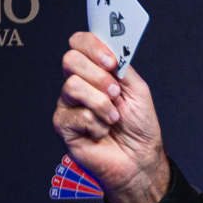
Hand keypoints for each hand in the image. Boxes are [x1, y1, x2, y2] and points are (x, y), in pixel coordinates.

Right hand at [52, 32, 170, 202]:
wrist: (140, 158)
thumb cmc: (139, 126)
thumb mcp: (138, 90)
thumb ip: (123, 67)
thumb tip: (110, 49)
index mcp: (95, 71)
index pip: (80, 43)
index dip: (92, 46)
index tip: (111, 62)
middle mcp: (78, 84)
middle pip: (70, 59)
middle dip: (98, 76)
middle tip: (115, 93)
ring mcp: (68, 104)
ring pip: (72, 86)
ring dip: (101, 104)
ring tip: (113, 118)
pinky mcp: (63, 126)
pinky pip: (76, 115)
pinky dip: (97, 125)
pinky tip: (102, 132)